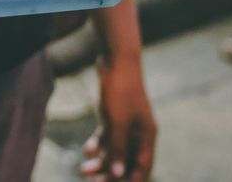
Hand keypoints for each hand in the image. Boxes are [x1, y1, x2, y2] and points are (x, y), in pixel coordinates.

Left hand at [79, 55, 155, 181]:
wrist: (115, 60)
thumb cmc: (120, 90)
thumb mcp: (117, 121)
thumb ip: (117, 148)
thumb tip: (118, 174)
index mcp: (147, 135)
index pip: (143, 166)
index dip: (132, 179)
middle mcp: (139, 132)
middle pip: (127, 161)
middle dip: (111, 173)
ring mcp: (126, 124)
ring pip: (115, 150)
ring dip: (101, 161)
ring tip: (84, 170)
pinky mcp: (114, 116)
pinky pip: (107, 137)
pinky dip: (97, 144)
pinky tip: (87, 150)